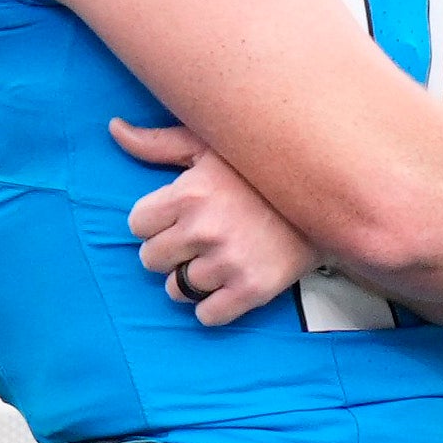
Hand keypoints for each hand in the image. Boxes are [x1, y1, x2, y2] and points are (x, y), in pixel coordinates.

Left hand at [112, 119, 320, 326]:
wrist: (328, 196)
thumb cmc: (258, 170)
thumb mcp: (209, 147)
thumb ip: (158, 143)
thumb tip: (113, 128)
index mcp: (190, 192)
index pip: (137, 224)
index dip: (156, 221)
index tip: (181, 214)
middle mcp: (205, 228)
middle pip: (151, 259)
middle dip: (171, 250)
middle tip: (201, 237)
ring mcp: (229, 262)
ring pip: (176, 289)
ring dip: (192, 278)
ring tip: (219, 257)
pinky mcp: (253, 289)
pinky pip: (207, 315)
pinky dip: (215, 305)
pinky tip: (231, 281)